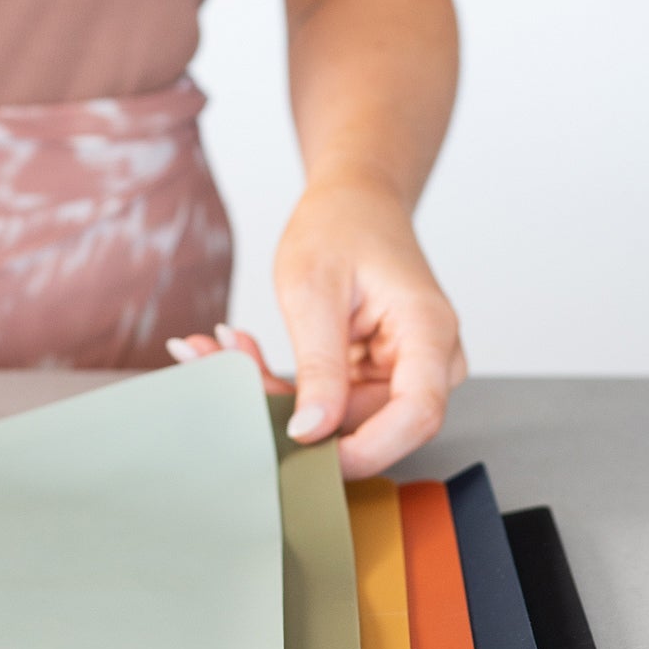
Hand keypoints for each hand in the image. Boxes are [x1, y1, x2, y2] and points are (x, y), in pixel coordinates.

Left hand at [167, 179, 464, 477]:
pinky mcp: (376, 376)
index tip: (302, 449)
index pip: (417, 415)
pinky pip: (330, 402)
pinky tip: (240, 353)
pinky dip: (282, 383)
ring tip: (217, 352)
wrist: (355, 200)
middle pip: (370, 422)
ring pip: (341, 419)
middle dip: (290, 412)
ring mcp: (404, 371)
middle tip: (222, 372)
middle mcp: (430, 360)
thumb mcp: (314, 290)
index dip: (365, 447)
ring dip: (275, 395)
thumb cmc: (340, 226)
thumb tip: (312, 432)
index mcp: (429, 331)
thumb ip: (319, 365)